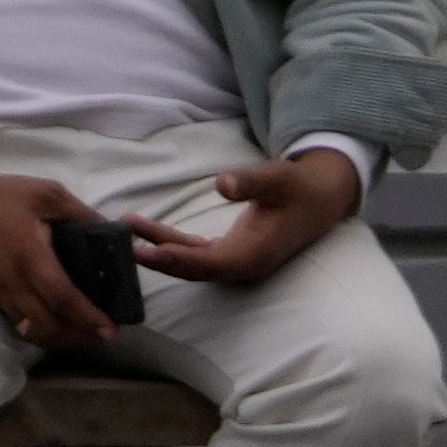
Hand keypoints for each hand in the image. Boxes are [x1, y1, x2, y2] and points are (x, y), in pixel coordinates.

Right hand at [0, 168, 131, 353]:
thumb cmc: (1, 195)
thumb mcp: (48, 193)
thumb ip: (83, 214)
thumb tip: (115, 234)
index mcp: (30, 255)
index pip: (62, 297)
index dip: (88, 317)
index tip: (112, 329)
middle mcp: (13, 281)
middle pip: (47, 326)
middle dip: (79, 337)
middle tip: (105, 336)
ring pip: (31, 332)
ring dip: (60, 339)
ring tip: (85, 334)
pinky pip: (18, 324)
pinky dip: (41, 332)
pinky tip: (57, 325)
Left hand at [144, 149, 371, 288]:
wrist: (323, 199)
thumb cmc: (300, 187)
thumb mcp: (279, 177)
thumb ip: (251, 182)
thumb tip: (223, 184)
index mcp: (256, 253)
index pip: (210, 263)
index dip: (178, 259)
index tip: (147, 251)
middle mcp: (244, 265)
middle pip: (195, 269)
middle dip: (159, 259)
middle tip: (123, 246)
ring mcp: (237, 262)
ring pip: (192, 262)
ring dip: (160, 249)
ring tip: (128, 228)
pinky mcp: (232, 253)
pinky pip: (196, 254)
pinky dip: (172, 244)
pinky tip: (147, 230)